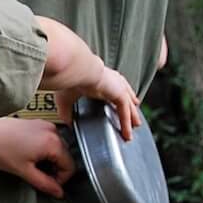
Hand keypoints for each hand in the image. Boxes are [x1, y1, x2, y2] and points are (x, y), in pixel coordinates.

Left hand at [0, 117, 76, 198]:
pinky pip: (48, 139)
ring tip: (32, 165)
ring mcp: (44, 124)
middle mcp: (52, 130)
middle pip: (65, 156)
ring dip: (49, 160)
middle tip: (39, 176)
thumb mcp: (24, 171)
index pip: (70, 166)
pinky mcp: (36, 122)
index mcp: (53, 142)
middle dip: (55, 169)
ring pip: (57, 148)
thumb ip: (45, 183)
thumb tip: (58, 192)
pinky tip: (28, 155)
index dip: (61, 179)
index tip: (49, 184)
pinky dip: (43, 150)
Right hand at [36, 16, 141, 140]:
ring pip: (128, 105)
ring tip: (136, 125)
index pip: (112, 85)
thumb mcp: (66, 98)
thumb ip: (67, 111)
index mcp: (99, 77)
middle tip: (134, 114)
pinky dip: (126, 124)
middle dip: (130, 104)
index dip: (117, 92)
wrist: (77, 69)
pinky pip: (125, 112)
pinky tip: (127, 134)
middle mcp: (111, 80)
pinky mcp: (119, 94)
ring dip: (132, 116)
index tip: (119, 100)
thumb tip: (67, 123)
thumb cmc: (69, 77)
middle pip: (125, 94)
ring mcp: (117, 87)